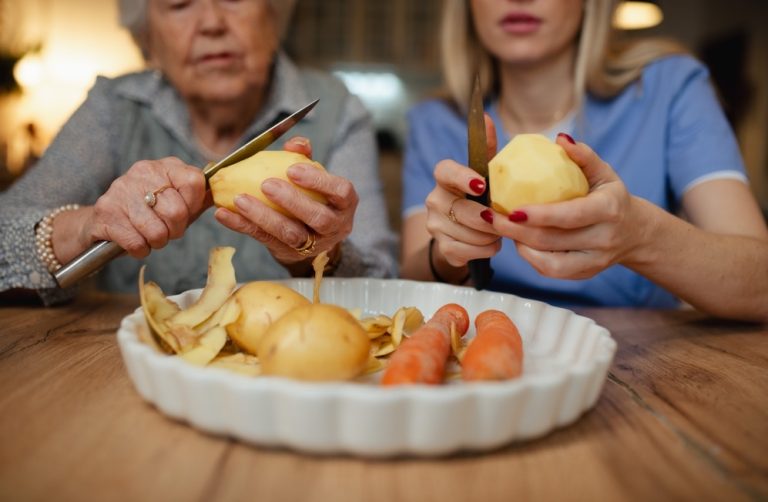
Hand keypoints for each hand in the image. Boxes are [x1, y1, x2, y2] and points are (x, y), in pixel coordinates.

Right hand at [86, 157, 207, 257]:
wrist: (103, 221)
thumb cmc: (149, 212)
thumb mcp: (177, 200)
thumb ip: (199, 198)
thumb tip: (223, 196)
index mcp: (165, 167)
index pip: (194, 182)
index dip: (193, 206)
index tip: (185, 214)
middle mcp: (142, 172)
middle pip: (177, 211)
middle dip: (175, 230)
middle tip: (165, 230)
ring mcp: (121, 190)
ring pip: (157, 231)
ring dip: (157, 241)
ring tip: (149, 235)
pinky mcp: (106, 211)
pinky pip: (137, 243)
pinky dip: (140, 249)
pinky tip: (134, 240)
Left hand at [215, 136, 357, 265]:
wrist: (314, 236)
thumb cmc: (314, 197)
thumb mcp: (315, 178)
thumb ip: (305, 157)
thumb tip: (296, 143)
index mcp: (345, 204)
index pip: (341, 192)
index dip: (319, 181)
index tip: (293, 169)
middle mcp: (335, 227)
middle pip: (318, 217)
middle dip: (292, 201)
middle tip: (266, 185)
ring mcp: (313, 244)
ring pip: (291, 234)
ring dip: (264, 216)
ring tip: (240, 200)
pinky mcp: (289, 253)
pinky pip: (265, 240)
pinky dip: (243, 226)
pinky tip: (224, 214)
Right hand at [427, 114, 500, 266]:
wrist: (462, 233)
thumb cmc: (478, 197)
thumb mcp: (484, 173)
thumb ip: (487, 149)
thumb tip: (486, 116)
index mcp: (444, 178)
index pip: (446, 171)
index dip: (462, 178)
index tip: (481, 186)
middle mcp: (434, 199)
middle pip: (463, 210)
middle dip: (488, 218)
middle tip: (503, 219)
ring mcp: (435, 225)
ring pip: (469, 233)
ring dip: (490, 235)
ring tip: (498, 230)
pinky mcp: (442, 247)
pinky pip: (467, 251)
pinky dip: (485, 250)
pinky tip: (490, 243)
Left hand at [492, 134, 647, 278]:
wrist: (636, 233)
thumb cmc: (611, 197)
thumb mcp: (604, 173)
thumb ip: (584, 156)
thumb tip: (560, 138)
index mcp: (608, 209)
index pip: (570, 215)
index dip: (539, 215)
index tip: (512, 208)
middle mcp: (603, 238)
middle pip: (552, 240)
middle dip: (516, 231)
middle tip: (491, 217)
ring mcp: (595, 261)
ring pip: (549, 261)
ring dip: (520, 245)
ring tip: (502, 228)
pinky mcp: (585, 273)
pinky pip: (552, 271)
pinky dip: (531, 258)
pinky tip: (519, 242)